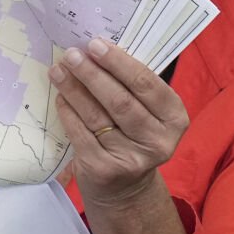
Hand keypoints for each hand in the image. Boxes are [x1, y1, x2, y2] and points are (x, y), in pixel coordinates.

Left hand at [49, 39, 188, 206]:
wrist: (125, 189)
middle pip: (120, 100)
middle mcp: (157, 141)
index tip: (96, 44)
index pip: (146, 84)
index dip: (119, 62)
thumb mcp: (147, 114)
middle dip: (92, 74)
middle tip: (72, 54)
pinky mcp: (104, 169)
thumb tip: (99, 49)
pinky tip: (60, 97)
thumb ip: (133, 86)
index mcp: (174, 119)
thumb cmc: (134, 137)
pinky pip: (80, 133)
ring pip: (96, 115)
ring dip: (74, 89)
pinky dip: (68, 112)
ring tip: (59, 70)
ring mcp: (131, 158)